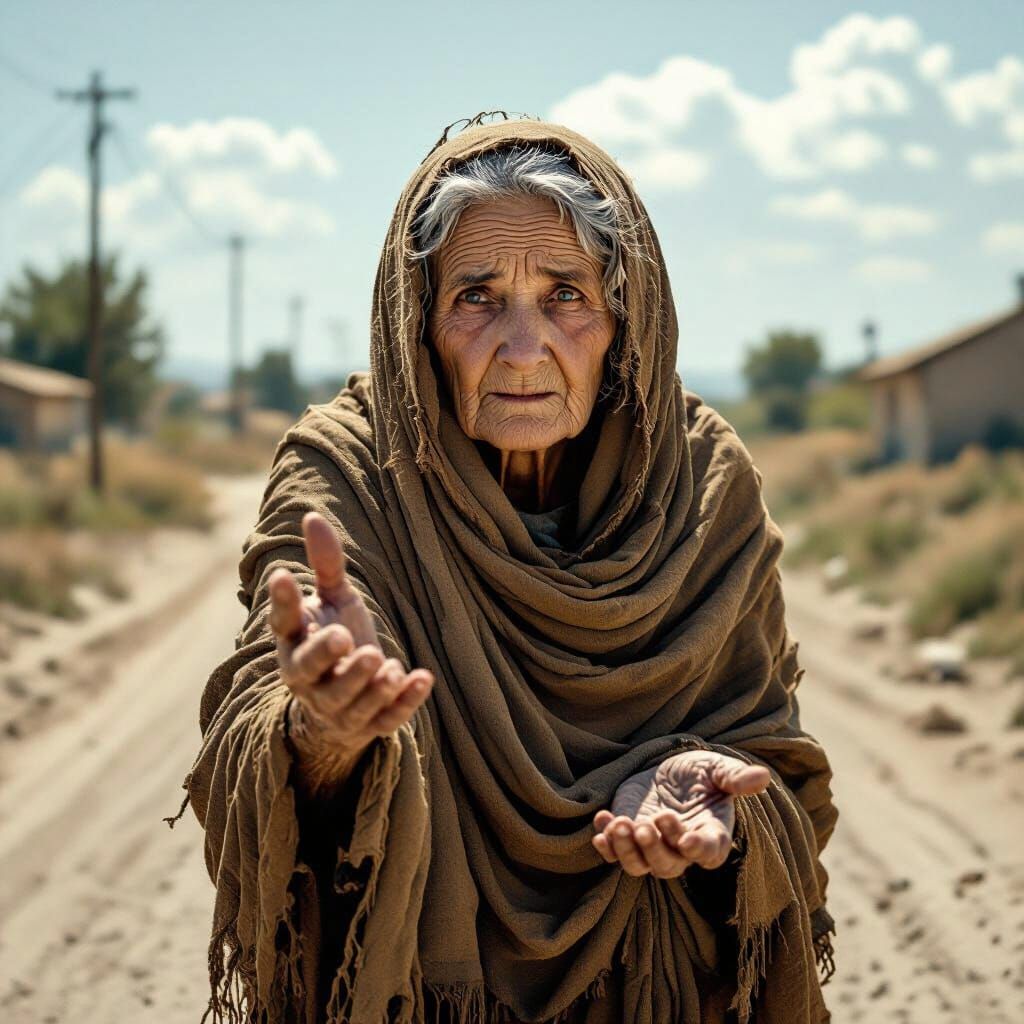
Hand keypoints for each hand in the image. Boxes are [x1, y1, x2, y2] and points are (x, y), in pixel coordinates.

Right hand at [268, 512, 433, 779]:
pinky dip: (405, 702)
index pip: (282, 623)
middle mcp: (309, 679)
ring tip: (385, 664)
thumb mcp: (333, 601)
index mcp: (295, 643)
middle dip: (326, 654)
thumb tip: (311, 515)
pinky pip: (387, 719)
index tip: (283, 574)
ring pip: (349, 700)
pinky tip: (423, 678)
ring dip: (369, 684)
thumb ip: (325, 565)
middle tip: (347, 637)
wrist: (342, 709)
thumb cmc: (337, 639)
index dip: (282, 601)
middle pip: (310, 669)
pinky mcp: (370, 725)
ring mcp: (338, 707)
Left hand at [592, 750, 769, 877]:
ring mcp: (653, 847)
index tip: (688, 840)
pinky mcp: (629, 839)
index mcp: (709, 834)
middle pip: (669, 865)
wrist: (666, 769)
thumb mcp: (716, 769)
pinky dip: (606, 844)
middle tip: (647, 824)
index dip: (700, 849)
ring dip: (626, 850)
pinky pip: (615, 853)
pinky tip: (602, 821)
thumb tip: (763, 777)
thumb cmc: (697, 772)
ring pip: (639, 865)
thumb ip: (735, 777)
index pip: (708, 852)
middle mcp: (681, 849)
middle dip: (656, 848)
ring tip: (618, 824)